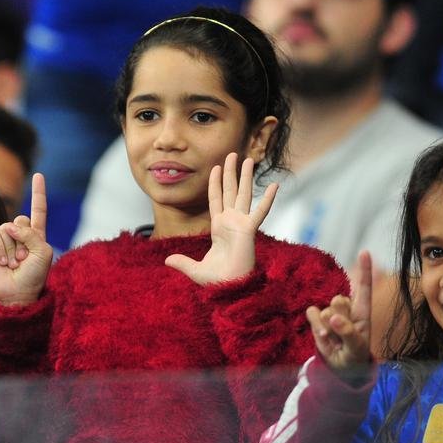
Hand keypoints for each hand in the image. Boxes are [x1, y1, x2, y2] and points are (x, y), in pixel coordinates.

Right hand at [0, 173, 53, 305]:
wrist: (18, 293)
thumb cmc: (34, 275)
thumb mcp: (42, 252)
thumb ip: (30, 233)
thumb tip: (9, 226)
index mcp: (37, 234)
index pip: (38, 209)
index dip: (38, 192)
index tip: (38, 175)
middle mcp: (20, 234)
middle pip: (20, 219)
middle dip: (24, 240)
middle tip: (25, 259)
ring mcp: (5, 239)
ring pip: (7, 228)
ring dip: (12, 249)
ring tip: (15, 263)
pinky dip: (0, 250)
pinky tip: (3, 263)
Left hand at [165, 153, 276, 284]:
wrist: (230, 288)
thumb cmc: (218, 280)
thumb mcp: (195, 270)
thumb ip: (183, 262)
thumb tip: (167, 260)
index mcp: (219, 227)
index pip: (216, 199)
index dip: (215, 183)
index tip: (216, 167)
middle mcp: (231, 222)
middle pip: (230, 190)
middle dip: (231, 172)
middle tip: (232, 154)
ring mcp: (241, 224)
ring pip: (244, 194)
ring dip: (246, 177)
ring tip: (249, 159)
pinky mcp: (249, 229)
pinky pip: (260, 211)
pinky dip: (268, 199)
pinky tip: (275, 185)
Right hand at [307, 251, 373, 369]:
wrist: (339, 367)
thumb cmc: (354, 355)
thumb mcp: (357, 348)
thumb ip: (348, 333)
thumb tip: (332, 317)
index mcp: (362, 311)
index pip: (364, 287)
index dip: (364, 269)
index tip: (364, 251)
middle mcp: (346, 307)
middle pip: (340, 300)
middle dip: (340, 319)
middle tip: (344, 337)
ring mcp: (330, 311)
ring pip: (326, 309)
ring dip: (330, 328)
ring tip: (336, 341)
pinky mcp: (316, 318)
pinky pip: (313, 313)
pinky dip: (317, 327)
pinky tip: (326, 337)